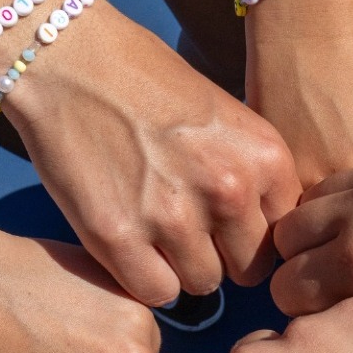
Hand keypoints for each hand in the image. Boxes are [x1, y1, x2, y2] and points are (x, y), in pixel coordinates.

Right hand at [1, 8, 300, 305]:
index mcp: (265, 158)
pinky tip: (130, 246)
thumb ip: (251, 175)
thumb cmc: (145, 80)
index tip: (225, 224)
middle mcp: (229, 191)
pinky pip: (155, 292)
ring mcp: (174, 217)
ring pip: (202, 285)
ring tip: (153, 230)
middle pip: (247, 269)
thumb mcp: (225, 118)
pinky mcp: (119, 236)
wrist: (70, 59)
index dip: (251, 233)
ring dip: (180, 267)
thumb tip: (262, 231)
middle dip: (221, 256)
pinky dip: (144, 278)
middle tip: (187, 230)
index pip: (281, 236)